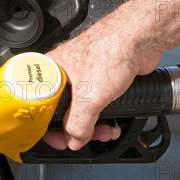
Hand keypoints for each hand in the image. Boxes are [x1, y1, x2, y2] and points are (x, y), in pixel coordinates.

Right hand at [42, 12, 162, 150]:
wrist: (140, 39)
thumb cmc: (111, 50)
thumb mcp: (88, 98)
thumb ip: (78, 125)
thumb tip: (75, 140)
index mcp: (52, 71)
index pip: (38, 105)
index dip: (46, 126)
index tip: (57, 139)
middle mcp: (65, 73)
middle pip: (62, 110)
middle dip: (75, 129)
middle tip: (83, 139)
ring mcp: (85, 76)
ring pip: (82, 109)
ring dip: (94, 125)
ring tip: (104, 132)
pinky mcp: (103, 79)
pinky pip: (98, 104)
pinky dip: (105, 116)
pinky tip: (112, 122)